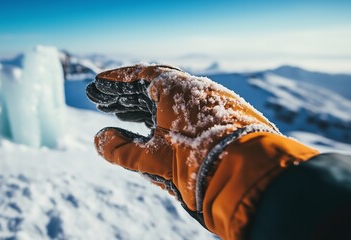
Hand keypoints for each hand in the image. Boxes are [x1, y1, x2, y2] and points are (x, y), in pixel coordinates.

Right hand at [86, 64, 279, 213]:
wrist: (250, 175)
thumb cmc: (199, 162)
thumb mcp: (153, 158)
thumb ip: (121, 150)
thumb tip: (100, 139)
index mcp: (176, 88)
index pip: (141, 75)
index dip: (117, 79)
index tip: (99, 82)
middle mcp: (193, 90)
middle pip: (151, 88)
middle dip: (124, 95)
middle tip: (101, 101)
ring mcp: (208, 104)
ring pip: (167, 101)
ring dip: (141, 107)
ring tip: (120, 114)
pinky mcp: (220, 119)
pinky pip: (183, 112)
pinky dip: (162, 117)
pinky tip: (152, 127)